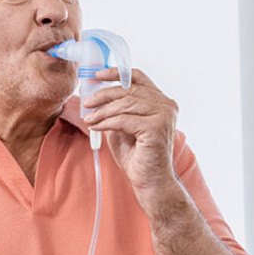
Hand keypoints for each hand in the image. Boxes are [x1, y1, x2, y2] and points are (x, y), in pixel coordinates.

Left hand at [82, 68, 183, 210]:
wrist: (150, 182)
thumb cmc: (136, 156)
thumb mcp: (122, 126)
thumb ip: (115, 110)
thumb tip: (94, 95)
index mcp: (161, 101)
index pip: (138, 78)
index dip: (117, 73)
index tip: (97, 75)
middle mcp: (166, 105)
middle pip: (129, 90)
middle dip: (104, 95)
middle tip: (86, 102)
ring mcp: (164, 116)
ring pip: (126, 104)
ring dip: (102, 111)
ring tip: (89, 118)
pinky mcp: (156, 128)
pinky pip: (124, 120)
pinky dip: (106, 122)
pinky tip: (95, 127)